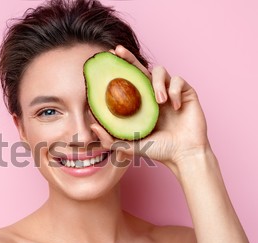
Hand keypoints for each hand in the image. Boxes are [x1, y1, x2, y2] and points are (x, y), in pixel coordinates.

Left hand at [91, 45, 210, 170]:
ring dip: (156, 83)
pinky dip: (175, 91)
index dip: (118, 69)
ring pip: (160, 71)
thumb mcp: (130, 146)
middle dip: (128, 58)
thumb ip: (111, 140)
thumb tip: (92, 126)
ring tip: (159, 101)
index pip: (127, 81)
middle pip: (140, 68)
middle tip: (117, 51)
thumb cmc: (158, 150)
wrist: (183, 155)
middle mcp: (153, 94)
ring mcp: (169, 92)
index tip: (106, 59)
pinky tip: (175, 107)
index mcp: (140, 103)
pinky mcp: (186, 93)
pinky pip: (178, 81)